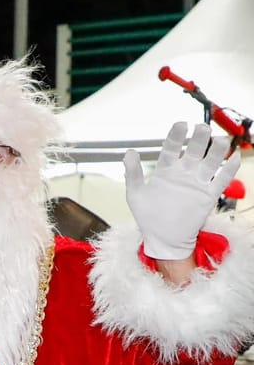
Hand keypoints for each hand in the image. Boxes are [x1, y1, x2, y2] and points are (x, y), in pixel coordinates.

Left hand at [125, 122, 240, 259]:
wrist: (163, 240)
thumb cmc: (148, 217)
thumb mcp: (135, 195)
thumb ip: (132, 174)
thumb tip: (129, 152)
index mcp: (166, 170)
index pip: (172, 148)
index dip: (177, 136)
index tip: (181, 124)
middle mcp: (183, 172)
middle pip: (194, 150)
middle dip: (199, 138)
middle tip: (202, 128)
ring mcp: (197, 183)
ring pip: (210, 162)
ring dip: (216, 151)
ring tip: (220, 141)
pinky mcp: (208, 196)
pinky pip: (221, 180)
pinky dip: (229, 169)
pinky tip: (235, 157)